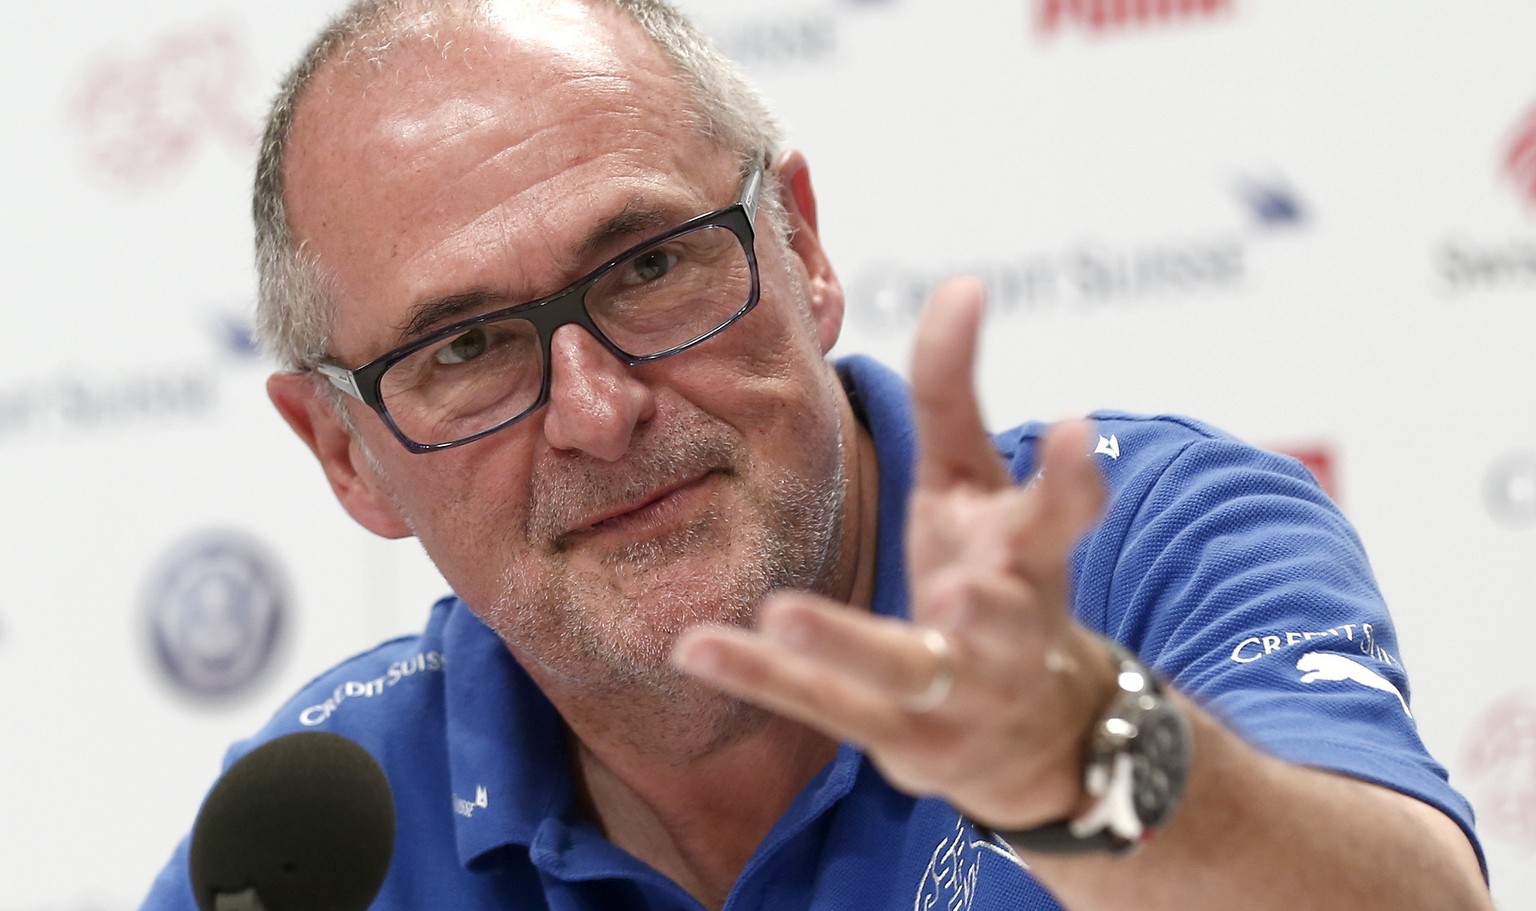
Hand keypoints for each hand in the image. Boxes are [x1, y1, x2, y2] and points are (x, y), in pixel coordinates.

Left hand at [673, 276, 1113, 829]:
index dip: (1069, 477)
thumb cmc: (997, 575)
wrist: (1033, 730)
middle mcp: (1008, 629)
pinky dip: (761, 677)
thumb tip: (962, 283)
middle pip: (1003, 616)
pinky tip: (694, 646)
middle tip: (960, 593)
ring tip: (787, 615)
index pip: (1060, 515)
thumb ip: (958, 393)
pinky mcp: (899, 736)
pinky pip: (823, 705)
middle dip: (987, 607)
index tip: (1071, 427)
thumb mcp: (978, 485)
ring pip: (903, 671)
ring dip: (848, 643)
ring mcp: (955, 692)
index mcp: (1031, 558)